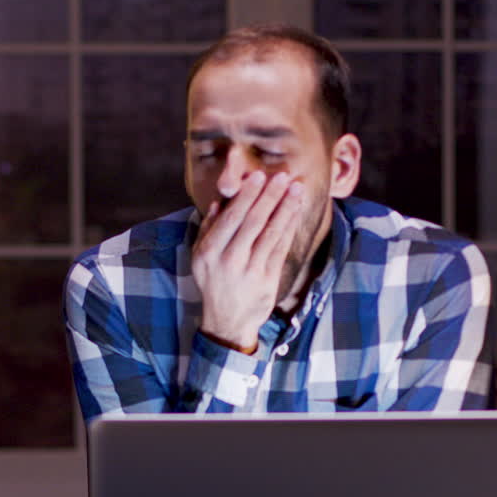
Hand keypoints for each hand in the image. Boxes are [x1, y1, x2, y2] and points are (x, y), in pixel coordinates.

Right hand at [191, 171, 303, 350]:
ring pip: (271, 233)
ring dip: (286, 208)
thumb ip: (209, 229)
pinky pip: (281, 248)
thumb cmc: (214, 282)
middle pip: (254, 221)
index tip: (259, 176)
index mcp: (209, 251)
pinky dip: (289, 227)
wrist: (227, 321)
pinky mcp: (268, 279)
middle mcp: (229, 260)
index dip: (248, 195)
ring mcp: (250, 270)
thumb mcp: (200, 257)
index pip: (232, 217)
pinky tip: (295, 211)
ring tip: (296, 189)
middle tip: (283, 177)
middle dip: (271, 196)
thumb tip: (220, 203)